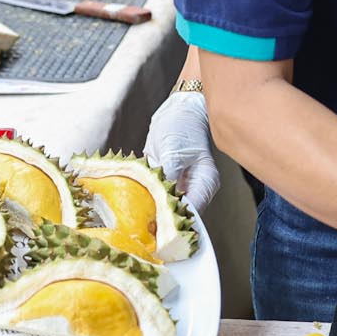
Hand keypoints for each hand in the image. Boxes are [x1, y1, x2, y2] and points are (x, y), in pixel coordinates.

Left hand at [144, 90, 219, 213]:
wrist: (178, 110)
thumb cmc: (182, 124)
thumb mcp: (174, 149)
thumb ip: (168, 175)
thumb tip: (160, 197)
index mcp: (205, 183)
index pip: (192, 212)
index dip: (173, 221)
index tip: (153, 225)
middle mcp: (195, 189)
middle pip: (179, 214)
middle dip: (159, 218)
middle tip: (138, 223)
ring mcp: (181, 187)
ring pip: (166, 207)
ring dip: (150, 209)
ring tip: (132, 213)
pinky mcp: (166, 183)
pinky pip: (156, 196)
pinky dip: (145, 197)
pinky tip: (131, 199)